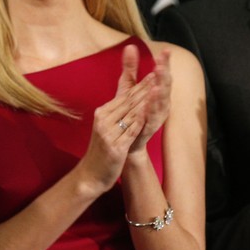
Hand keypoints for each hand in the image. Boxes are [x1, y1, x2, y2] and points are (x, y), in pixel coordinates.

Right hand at [76, 51, 153, 196]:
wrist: (91, 174)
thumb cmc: (101, 150)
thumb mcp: (106, 127)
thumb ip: (117, 112)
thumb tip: (129, 98)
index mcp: (102, 113)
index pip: (124, 97)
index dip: (140, 85)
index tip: (153, 74)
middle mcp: (103, 120)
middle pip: (128, 102)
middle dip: (145, 88)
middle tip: (159, 75)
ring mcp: (108, 133)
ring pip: (131, 114)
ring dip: (146, 100)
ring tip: (158, 89)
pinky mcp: (115, 147)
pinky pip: (131, 131)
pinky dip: (140, 120)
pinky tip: (149, 112)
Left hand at [126, 47, 171, 151]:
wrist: (128, 139)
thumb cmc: (131, 111)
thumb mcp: (128, 87)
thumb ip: (130, 68)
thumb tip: (130, 46)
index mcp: (158, 92)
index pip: (163, 74)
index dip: (165, 64)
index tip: (166, 51)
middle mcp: (161, 103)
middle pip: (165, 87)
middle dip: (164, 77)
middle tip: (161, 66)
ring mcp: (157, 116)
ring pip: (160, 104)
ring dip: (159, 95)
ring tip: (157, 86)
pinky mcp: (149, 128)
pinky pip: (151, 119)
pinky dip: (150, 112)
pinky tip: (147, 106)